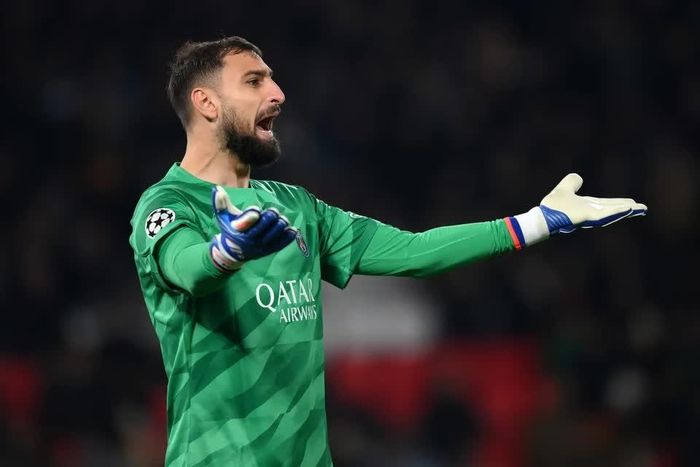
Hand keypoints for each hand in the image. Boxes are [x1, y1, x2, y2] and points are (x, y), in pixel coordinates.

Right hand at [209, 186, 297, 271]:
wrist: (233, 252)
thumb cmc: (230, 229)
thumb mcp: (223, 217)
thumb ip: (220, 203)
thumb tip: (217, 188)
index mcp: (239, 229)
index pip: (249, 219)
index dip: (253, 213)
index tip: (256, 210)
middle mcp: (250, 239)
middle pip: (266, 224)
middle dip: (271, 215)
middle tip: (273, 212)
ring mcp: (260, 246)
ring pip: (276, 233)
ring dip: (281, 224)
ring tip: (282, 219)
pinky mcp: (268, 251)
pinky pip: (281, 244)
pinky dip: (288, 237)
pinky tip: (293, 230)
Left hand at [507, 173, 646, 247]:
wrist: (543, 218)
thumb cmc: (551, 207)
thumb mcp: (564, 189)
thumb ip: (571, 183)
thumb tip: (578, 177)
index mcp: (587, 206)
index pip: (607, 205)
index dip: (620, 205)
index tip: (633, 204)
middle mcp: (591, 212)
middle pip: (613, 210)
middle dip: (628, 210)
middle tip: (644, 209)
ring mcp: (590, 216)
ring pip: (612, 213)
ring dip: (626, 211)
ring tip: (641, 209)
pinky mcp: (588, 218)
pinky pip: (605, 215)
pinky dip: (617, 212)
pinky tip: (628, 209)